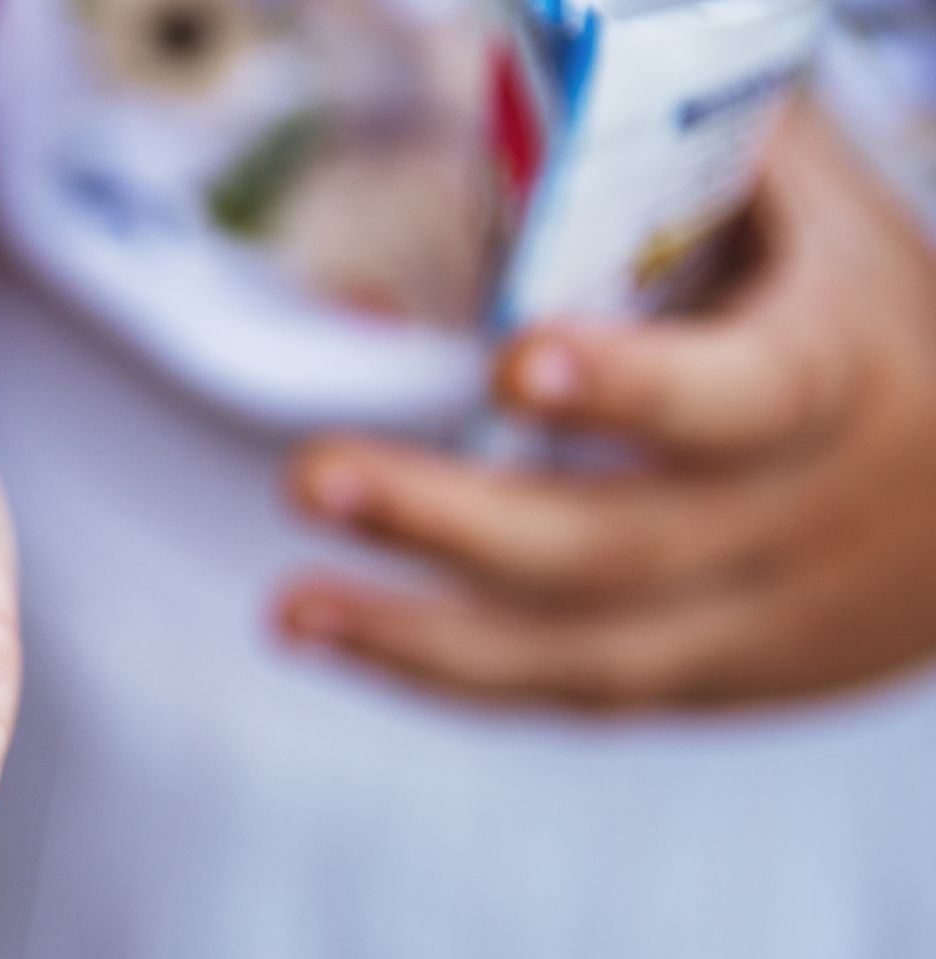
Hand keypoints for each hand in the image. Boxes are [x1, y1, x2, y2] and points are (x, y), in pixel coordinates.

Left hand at [279, 105, 935, 706]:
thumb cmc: (869, 327)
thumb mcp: (829, 223)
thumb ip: (706, 150)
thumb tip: (548, 65)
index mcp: (833, 380)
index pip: (742, 396)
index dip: (633, 386)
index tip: (513, 358)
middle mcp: (788, 520)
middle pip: (618, 545)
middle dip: (453, 519)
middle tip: (312, 477)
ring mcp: (745, 620)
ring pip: (580, 653)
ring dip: (418, 637)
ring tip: (290, 608)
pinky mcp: (697, 678)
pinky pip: (567, 691)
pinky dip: (447, 672)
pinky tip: (346, 633)